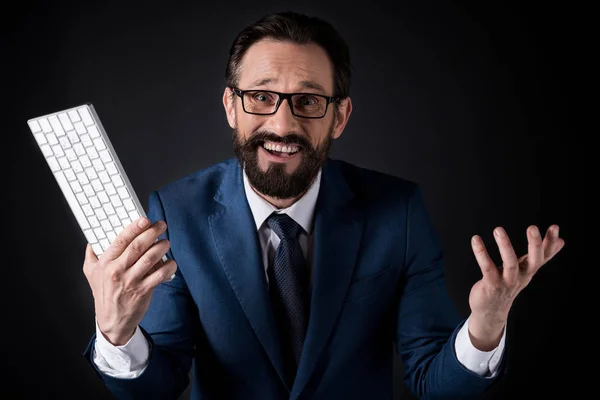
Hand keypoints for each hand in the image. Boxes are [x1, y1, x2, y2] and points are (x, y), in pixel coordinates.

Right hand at [82, 217, 177, 345]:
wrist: (112, 320)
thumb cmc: (103, 294)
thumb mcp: (91, 274)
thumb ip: (91, 255)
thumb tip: (92, 240)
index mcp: (105, 263)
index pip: (121, 240)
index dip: (134, 228)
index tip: (144, 220)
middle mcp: (117, 271)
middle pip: (138, 246)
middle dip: (152, 232)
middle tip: (161, 225)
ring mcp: (131, 281)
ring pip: (150, 258)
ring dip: (161, 247)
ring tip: (166, 242)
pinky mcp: (143, 291)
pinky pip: (159, 275)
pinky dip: (168, 267)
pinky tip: (171, 262)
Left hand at [467, 224, 564, 349]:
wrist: (491, 311)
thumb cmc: (508, 284)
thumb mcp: (526, 269)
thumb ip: (542, 255)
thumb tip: (562, 241)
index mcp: (529, 270)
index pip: (544, 255)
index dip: (550, 243)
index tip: (555, 227)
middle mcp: (521, 276)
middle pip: (533, 261)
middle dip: (535, 245)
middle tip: (533, 227)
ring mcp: (507, 282)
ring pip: (510, 264)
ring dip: (505, 246)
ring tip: (498, 229)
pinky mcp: (491, 285)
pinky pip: (487, 268)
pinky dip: (481, 253)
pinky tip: (475, 240)